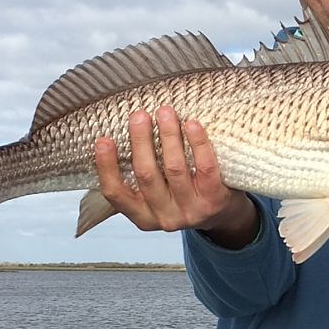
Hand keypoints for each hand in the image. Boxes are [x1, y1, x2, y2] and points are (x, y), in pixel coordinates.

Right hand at [94, 106, 258, 248]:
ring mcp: (191, 210)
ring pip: (175, 168)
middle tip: (138, 115)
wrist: (226, 216)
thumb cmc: (187, 196)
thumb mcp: (159, 195)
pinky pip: (205, 167)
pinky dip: (197, 142)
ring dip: (168, 136)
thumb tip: (126, 133)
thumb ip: (144, 175)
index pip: (116, 194)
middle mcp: (165, 217)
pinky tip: (192, 124)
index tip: (102, 139)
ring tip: (165, 112)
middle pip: (147, 175)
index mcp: (143, 216)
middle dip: (141, 141)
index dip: (106, 167)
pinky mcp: (214, 199)